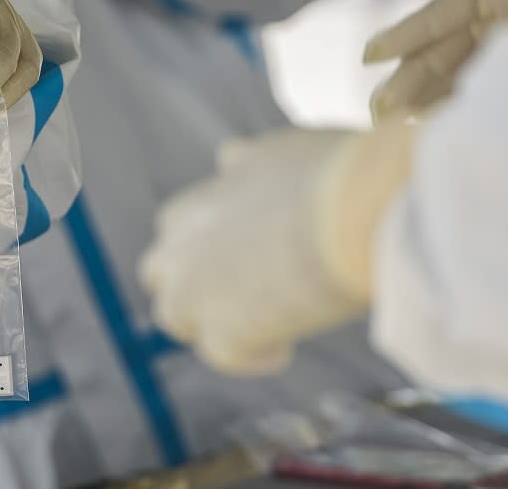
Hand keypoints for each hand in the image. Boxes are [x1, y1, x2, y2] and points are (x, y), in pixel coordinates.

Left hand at [140, 124, 415, 374]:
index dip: (205, 241)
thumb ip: (245, 162)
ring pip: (175, 318)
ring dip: (210, 322)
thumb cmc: (329, 176)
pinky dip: (253, 354)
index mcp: (196, 202)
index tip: (243, 246)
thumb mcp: (275, 151)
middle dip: (191, 282)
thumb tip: (229, 155)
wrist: (349, 212)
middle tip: (243, 290)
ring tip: (263, 322)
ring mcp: (192, 294)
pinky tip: (284, 347)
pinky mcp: (221, 336)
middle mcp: (180, 246)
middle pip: (158, 273)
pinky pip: (225, 355)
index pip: (175, 227)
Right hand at [365, 0, 507, 121]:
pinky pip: (490, 95)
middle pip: (452, 44)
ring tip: (394, 123)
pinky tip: (435, 126)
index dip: (412, 31)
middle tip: (378, 109)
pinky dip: (459, 109)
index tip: (371, 55)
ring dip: (428, 95)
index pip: (456, 8)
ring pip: (465, 72)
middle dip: (411, 74)